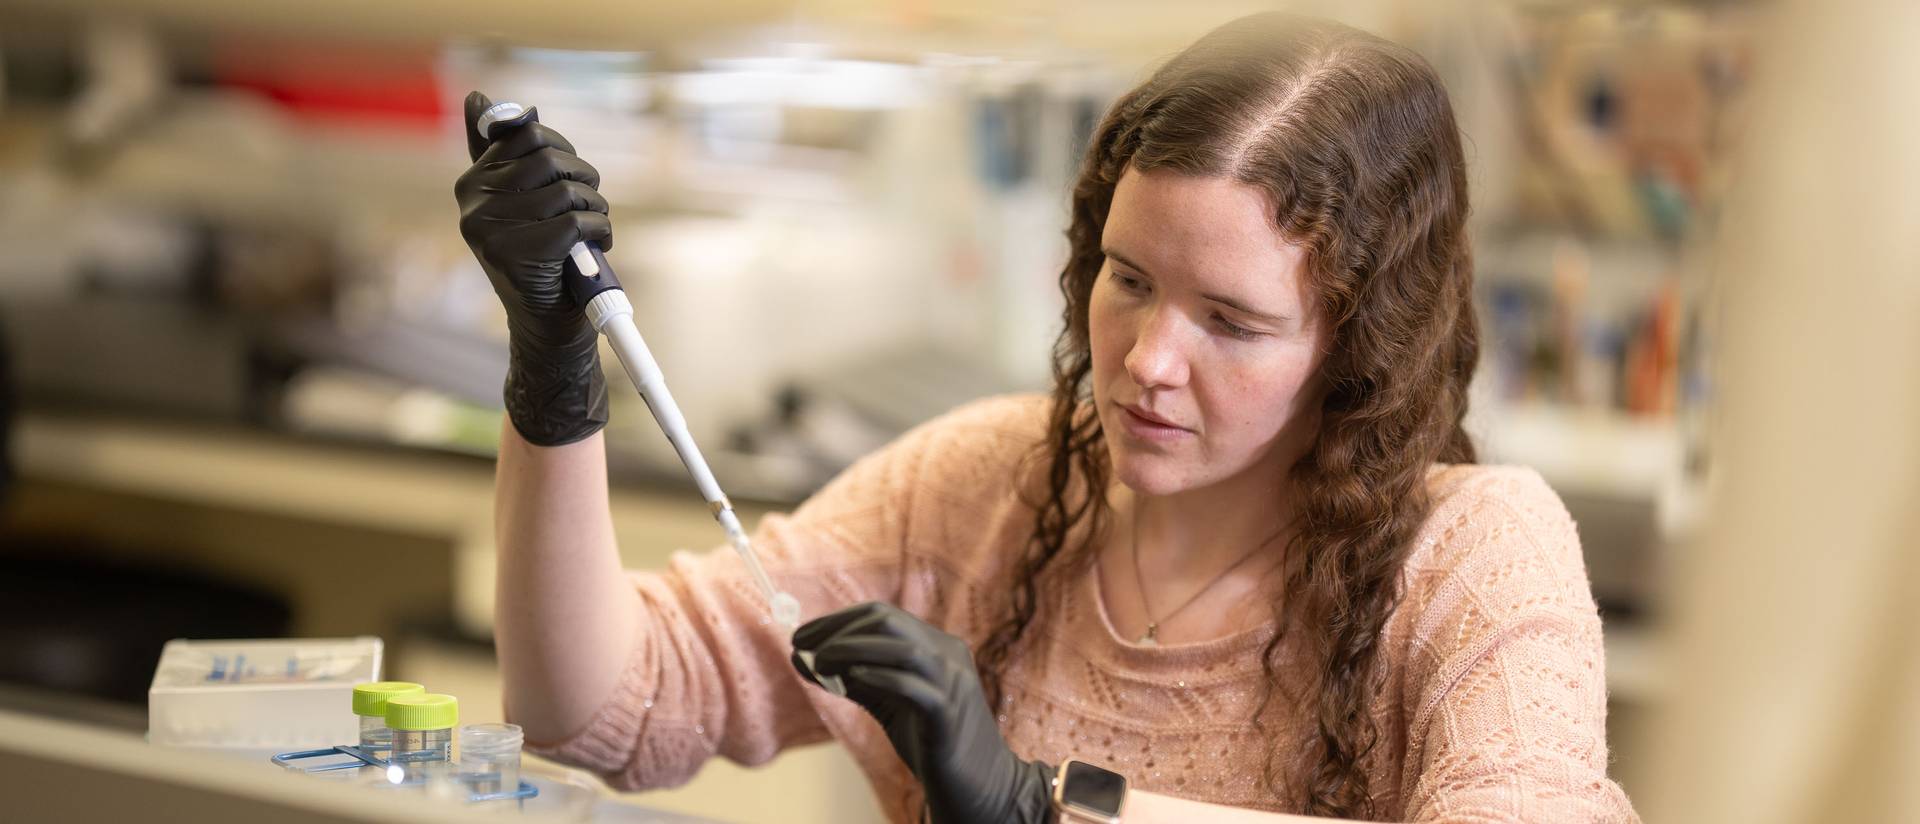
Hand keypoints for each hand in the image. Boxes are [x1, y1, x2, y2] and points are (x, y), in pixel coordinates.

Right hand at [454, 90, 611, 445]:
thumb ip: (501, 153)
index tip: (569, 177)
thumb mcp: (520, 202)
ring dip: (596, 208)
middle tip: (588, 206)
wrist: (546, 327)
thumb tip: (479, 97)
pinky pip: (577, 222)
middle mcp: (473, 203)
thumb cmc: (542, 259)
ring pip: (568, 190)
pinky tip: (595, 248)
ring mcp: (491, 229)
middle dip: (584, 178)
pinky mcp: (517, 253)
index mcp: (471, 183)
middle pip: (550, 158)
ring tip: (592, 230)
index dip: (563, 150)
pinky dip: (599, 232)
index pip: (527, 134)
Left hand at [792, 602, 1053, 823]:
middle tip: (801, 646)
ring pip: (902, 649)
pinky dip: (880, 677)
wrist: (981, 785)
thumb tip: (802, 658)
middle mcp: (948, 655)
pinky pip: (914, 687)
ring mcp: (952, 683)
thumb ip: (852, 679)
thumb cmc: (931, 741)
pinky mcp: (948, 716)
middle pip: (888, 622)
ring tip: (819, 662)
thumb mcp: (888, 702)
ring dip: (852, 649)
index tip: (801, 636)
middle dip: (838, 630)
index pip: (882, 615)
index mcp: (936, 646)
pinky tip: (851, 679)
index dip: (837, 620)